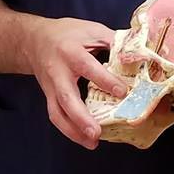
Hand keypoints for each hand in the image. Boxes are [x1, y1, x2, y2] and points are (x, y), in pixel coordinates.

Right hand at [24, 18, 127, 149]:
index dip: (104, 80)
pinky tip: (83, 140)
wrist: (34, 41)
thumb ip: (113, 42)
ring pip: (57, 113)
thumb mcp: (91, 30)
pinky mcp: (49, 97)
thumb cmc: (67, 34)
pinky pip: (56, 116)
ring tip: (91, 143)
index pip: (87, 67)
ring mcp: (51, 87)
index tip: (122, 92)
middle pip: (67, 97)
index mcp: (70, 51)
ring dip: (73, 131)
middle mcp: (58, 72)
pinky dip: (69, 131)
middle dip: (81, 117)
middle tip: (96, 133)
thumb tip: (139, 54)